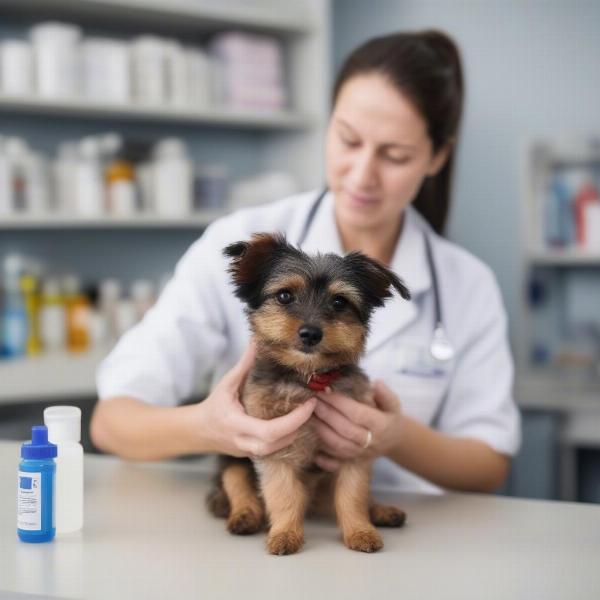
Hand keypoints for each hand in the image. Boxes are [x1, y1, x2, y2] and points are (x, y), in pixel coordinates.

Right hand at [199, 340, 316, 457]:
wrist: (198, 431)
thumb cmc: (213, 405)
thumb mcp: (227, 383)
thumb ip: (244, 364)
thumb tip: (257, 341)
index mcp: (236, 424)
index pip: (270, 431)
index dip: (294, 420)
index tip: (309, 403)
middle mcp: (243, 441)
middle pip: (277, 444)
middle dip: (299, 427)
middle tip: (311, 407)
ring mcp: (248, 451)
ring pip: (278, 450)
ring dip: (295, 434)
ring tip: (305, 413)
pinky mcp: (253, 455)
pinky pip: (274, 451)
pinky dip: (287, 438)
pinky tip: (294, 424)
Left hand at [313, 380, 402, 471]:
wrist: (394, 441)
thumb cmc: (389, 416)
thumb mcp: (393, 404)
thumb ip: (385, 394)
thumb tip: (376, 383)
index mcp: (381, 426)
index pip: (357, 414)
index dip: (339, 403)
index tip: (325, 390)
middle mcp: (371, 442)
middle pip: (344, 429)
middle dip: (326, 414)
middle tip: (312, 400)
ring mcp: (360, 455)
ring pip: (337, 445)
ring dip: (320, 430)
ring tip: (308, 415)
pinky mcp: (352, 463)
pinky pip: (334, 462)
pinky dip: (321, 453)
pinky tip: (310, 440)